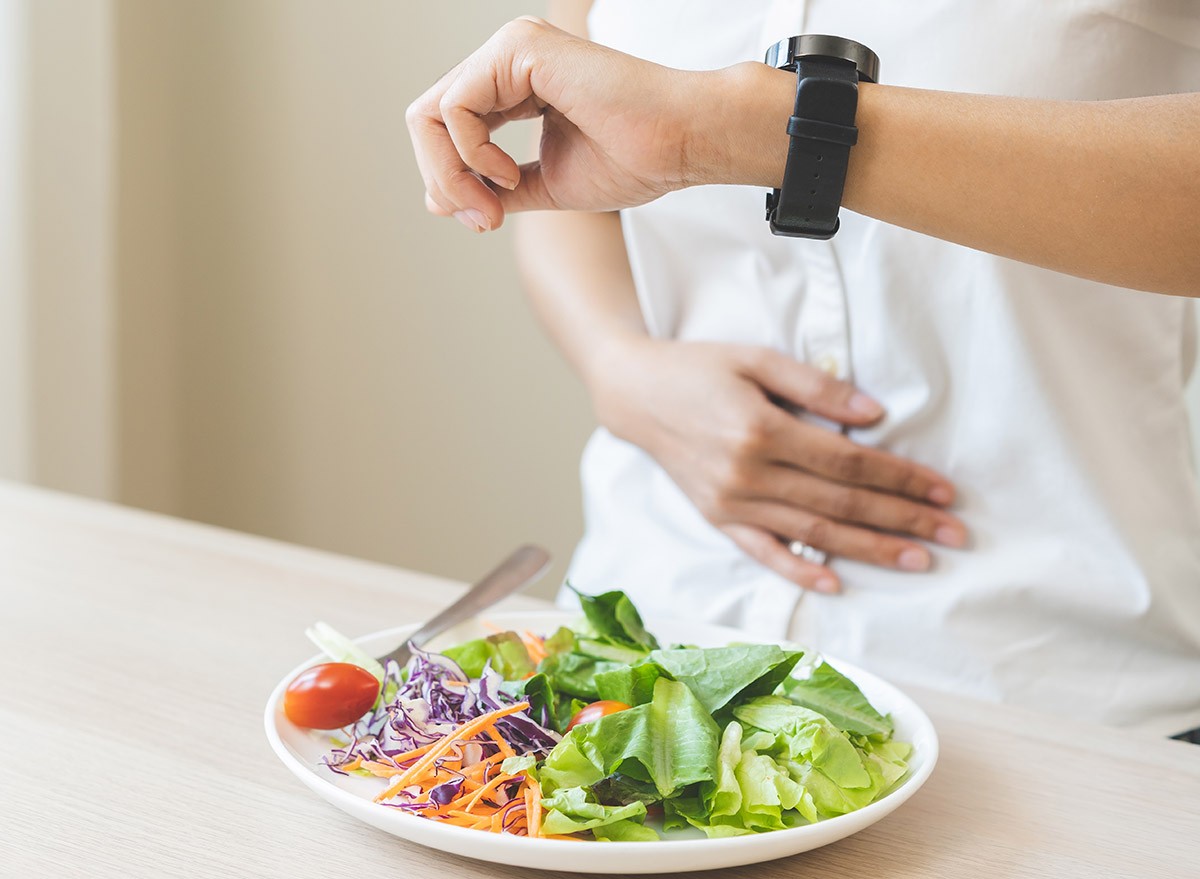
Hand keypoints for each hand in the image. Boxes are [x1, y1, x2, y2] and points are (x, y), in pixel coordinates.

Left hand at [405, 17, 720, 230]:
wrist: (680, 143)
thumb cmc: (633, 159)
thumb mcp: (543, 185)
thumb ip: (491, 187)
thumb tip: (434, 199)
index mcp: (513, 84)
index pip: (446, 129)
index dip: (451, 181)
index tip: (486, 222)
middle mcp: (506, 59)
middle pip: (426, 120)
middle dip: (443, 179)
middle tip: (481, 219)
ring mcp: (509, 49)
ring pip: (429, 114)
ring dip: (451, 174)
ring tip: (493, 205)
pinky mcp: (517, 49)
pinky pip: (454, 108)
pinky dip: (470, 154)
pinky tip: (507, 173)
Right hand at [589, 338, 967, 591]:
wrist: (636, 394)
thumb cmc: (700, 369)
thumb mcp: (757, 359)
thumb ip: (816, 386)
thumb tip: (874, 416)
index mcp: (763, 431)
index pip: (850, 462)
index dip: (901, 477)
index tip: (943, 490)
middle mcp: (749, 474)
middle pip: (841, 502)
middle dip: (902, 520)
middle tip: (953, 535)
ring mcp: (732, 503)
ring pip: (814, 533)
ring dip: (870, 549)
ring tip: (918, 561)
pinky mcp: (718, 518)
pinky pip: (764, 553)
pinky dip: (800, 571)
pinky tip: (837, 584)